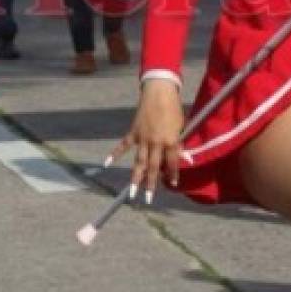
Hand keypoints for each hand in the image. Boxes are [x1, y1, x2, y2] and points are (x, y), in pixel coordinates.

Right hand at [105, 78, 183, 203]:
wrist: (160, 92)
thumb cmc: (174, 109)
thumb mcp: (181, 126)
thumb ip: (180, 143)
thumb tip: (184, 158)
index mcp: (170, 140)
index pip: (171, 163)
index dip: (172, 174)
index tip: (171, 185)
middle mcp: (156, 142)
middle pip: (153, 167)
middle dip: (151, 184)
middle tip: (148, 199)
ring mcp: (143, 138)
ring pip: (138, 161)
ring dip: (135, 178)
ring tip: (132, 192)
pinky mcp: (134, 132)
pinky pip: (123, 146)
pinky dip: (114, 154)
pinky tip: (106, 163)